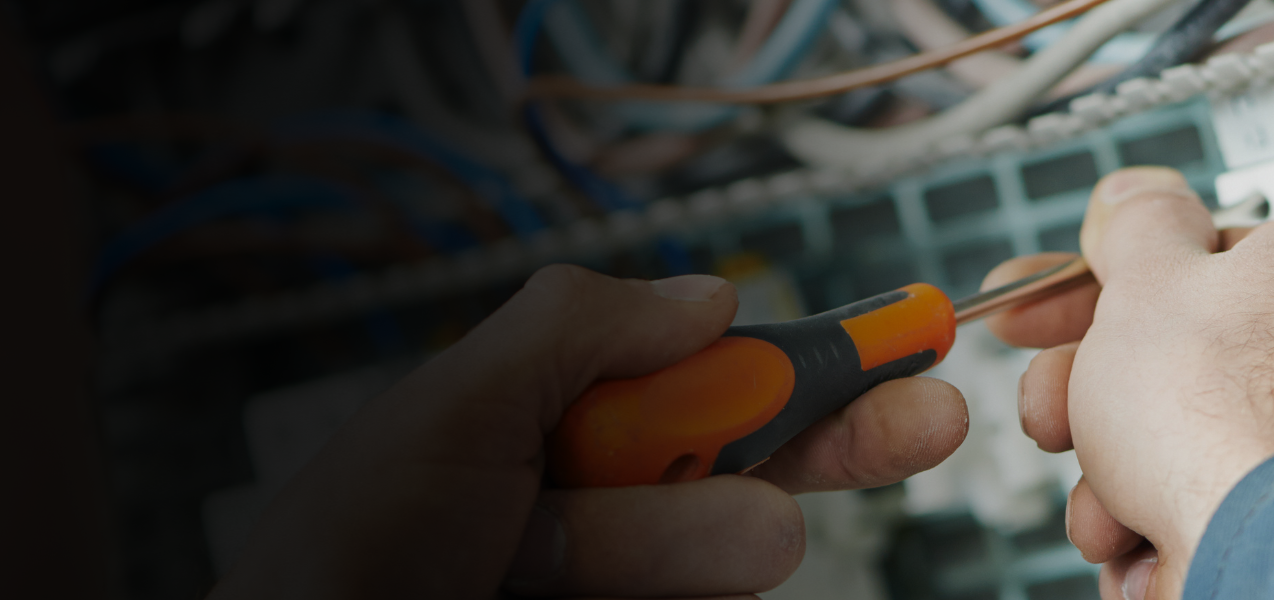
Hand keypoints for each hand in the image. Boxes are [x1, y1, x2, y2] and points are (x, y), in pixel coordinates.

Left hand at [209, 265, 968, 598]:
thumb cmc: (343, 561)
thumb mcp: (449, 413)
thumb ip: (579, 331)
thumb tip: (713, 295)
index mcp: (570, 425)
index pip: (721, 377)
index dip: (826, 358)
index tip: (919, 340)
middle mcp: (612, 505)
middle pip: (768, 461)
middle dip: (836, 439)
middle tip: (920, 425)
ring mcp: (633, 587)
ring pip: (744, 553)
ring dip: (683, 549)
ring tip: (558, 568)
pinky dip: (690, 592)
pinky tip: (588, 594)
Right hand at [981, 167, 1273, 599]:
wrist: (1272, 552)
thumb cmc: (1231, 415)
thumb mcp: (1151, 280)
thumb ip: (1137, 225)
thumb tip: (1135, 192)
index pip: (1190, 260)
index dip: (1097, 284)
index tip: (1042, 307)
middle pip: (1173, 362)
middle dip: (1090, 400)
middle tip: (1053, 412)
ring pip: (1176, 446)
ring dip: (1112, 480)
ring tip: (1109, 504)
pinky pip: (1201, 510)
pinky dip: (1155, 531)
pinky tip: (1145, 544)